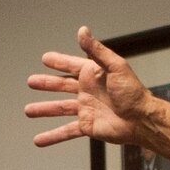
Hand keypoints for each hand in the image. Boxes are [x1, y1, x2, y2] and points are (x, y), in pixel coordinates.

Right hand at [24, 26, 155, 147]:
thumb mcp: (115, 66)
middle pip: (62, 86)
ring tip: (28, 110)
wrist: (141, 120)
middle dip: (47, 84)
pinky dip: (53, 136)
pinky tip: (39, 140)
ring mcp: (86, 109)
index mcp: (93, 75)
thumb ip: (96, 50)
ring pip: (60, 108)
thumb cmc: (132, 92)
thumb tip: (82, 30)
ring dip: (44, 109)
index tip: (46, 59)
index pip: (71, 65)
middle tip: (31, 82)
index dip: (59, 62)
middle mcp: (88, 91)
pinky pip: (66, 130)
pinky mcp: (87, 126)